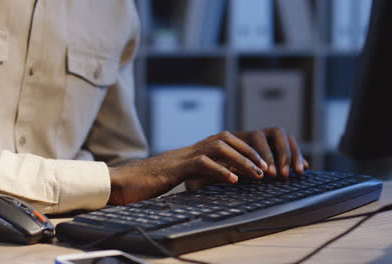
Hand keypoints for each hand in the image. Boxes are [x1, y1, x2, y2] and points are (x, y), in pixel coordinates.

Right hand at [108, 129, 308, 204]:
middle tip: (266, 167)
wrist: (124, 182)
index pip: (225, 141)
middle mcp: (191, 149)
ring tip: (257, 173)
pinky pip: (203, 163)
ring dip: (241, 160)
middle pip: (227, 139)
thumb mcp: (181, 177)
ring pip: (219, 148)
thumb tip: (222, 178)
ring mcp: (184, 155)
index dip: (245, 150)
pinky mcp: (176, 166)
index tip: (261, 163)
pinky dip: (221, 171)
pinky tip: (234, 180)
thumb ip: (200, 174)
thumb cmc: (151, 182)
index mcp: (194, 151)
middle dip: (249, 152)